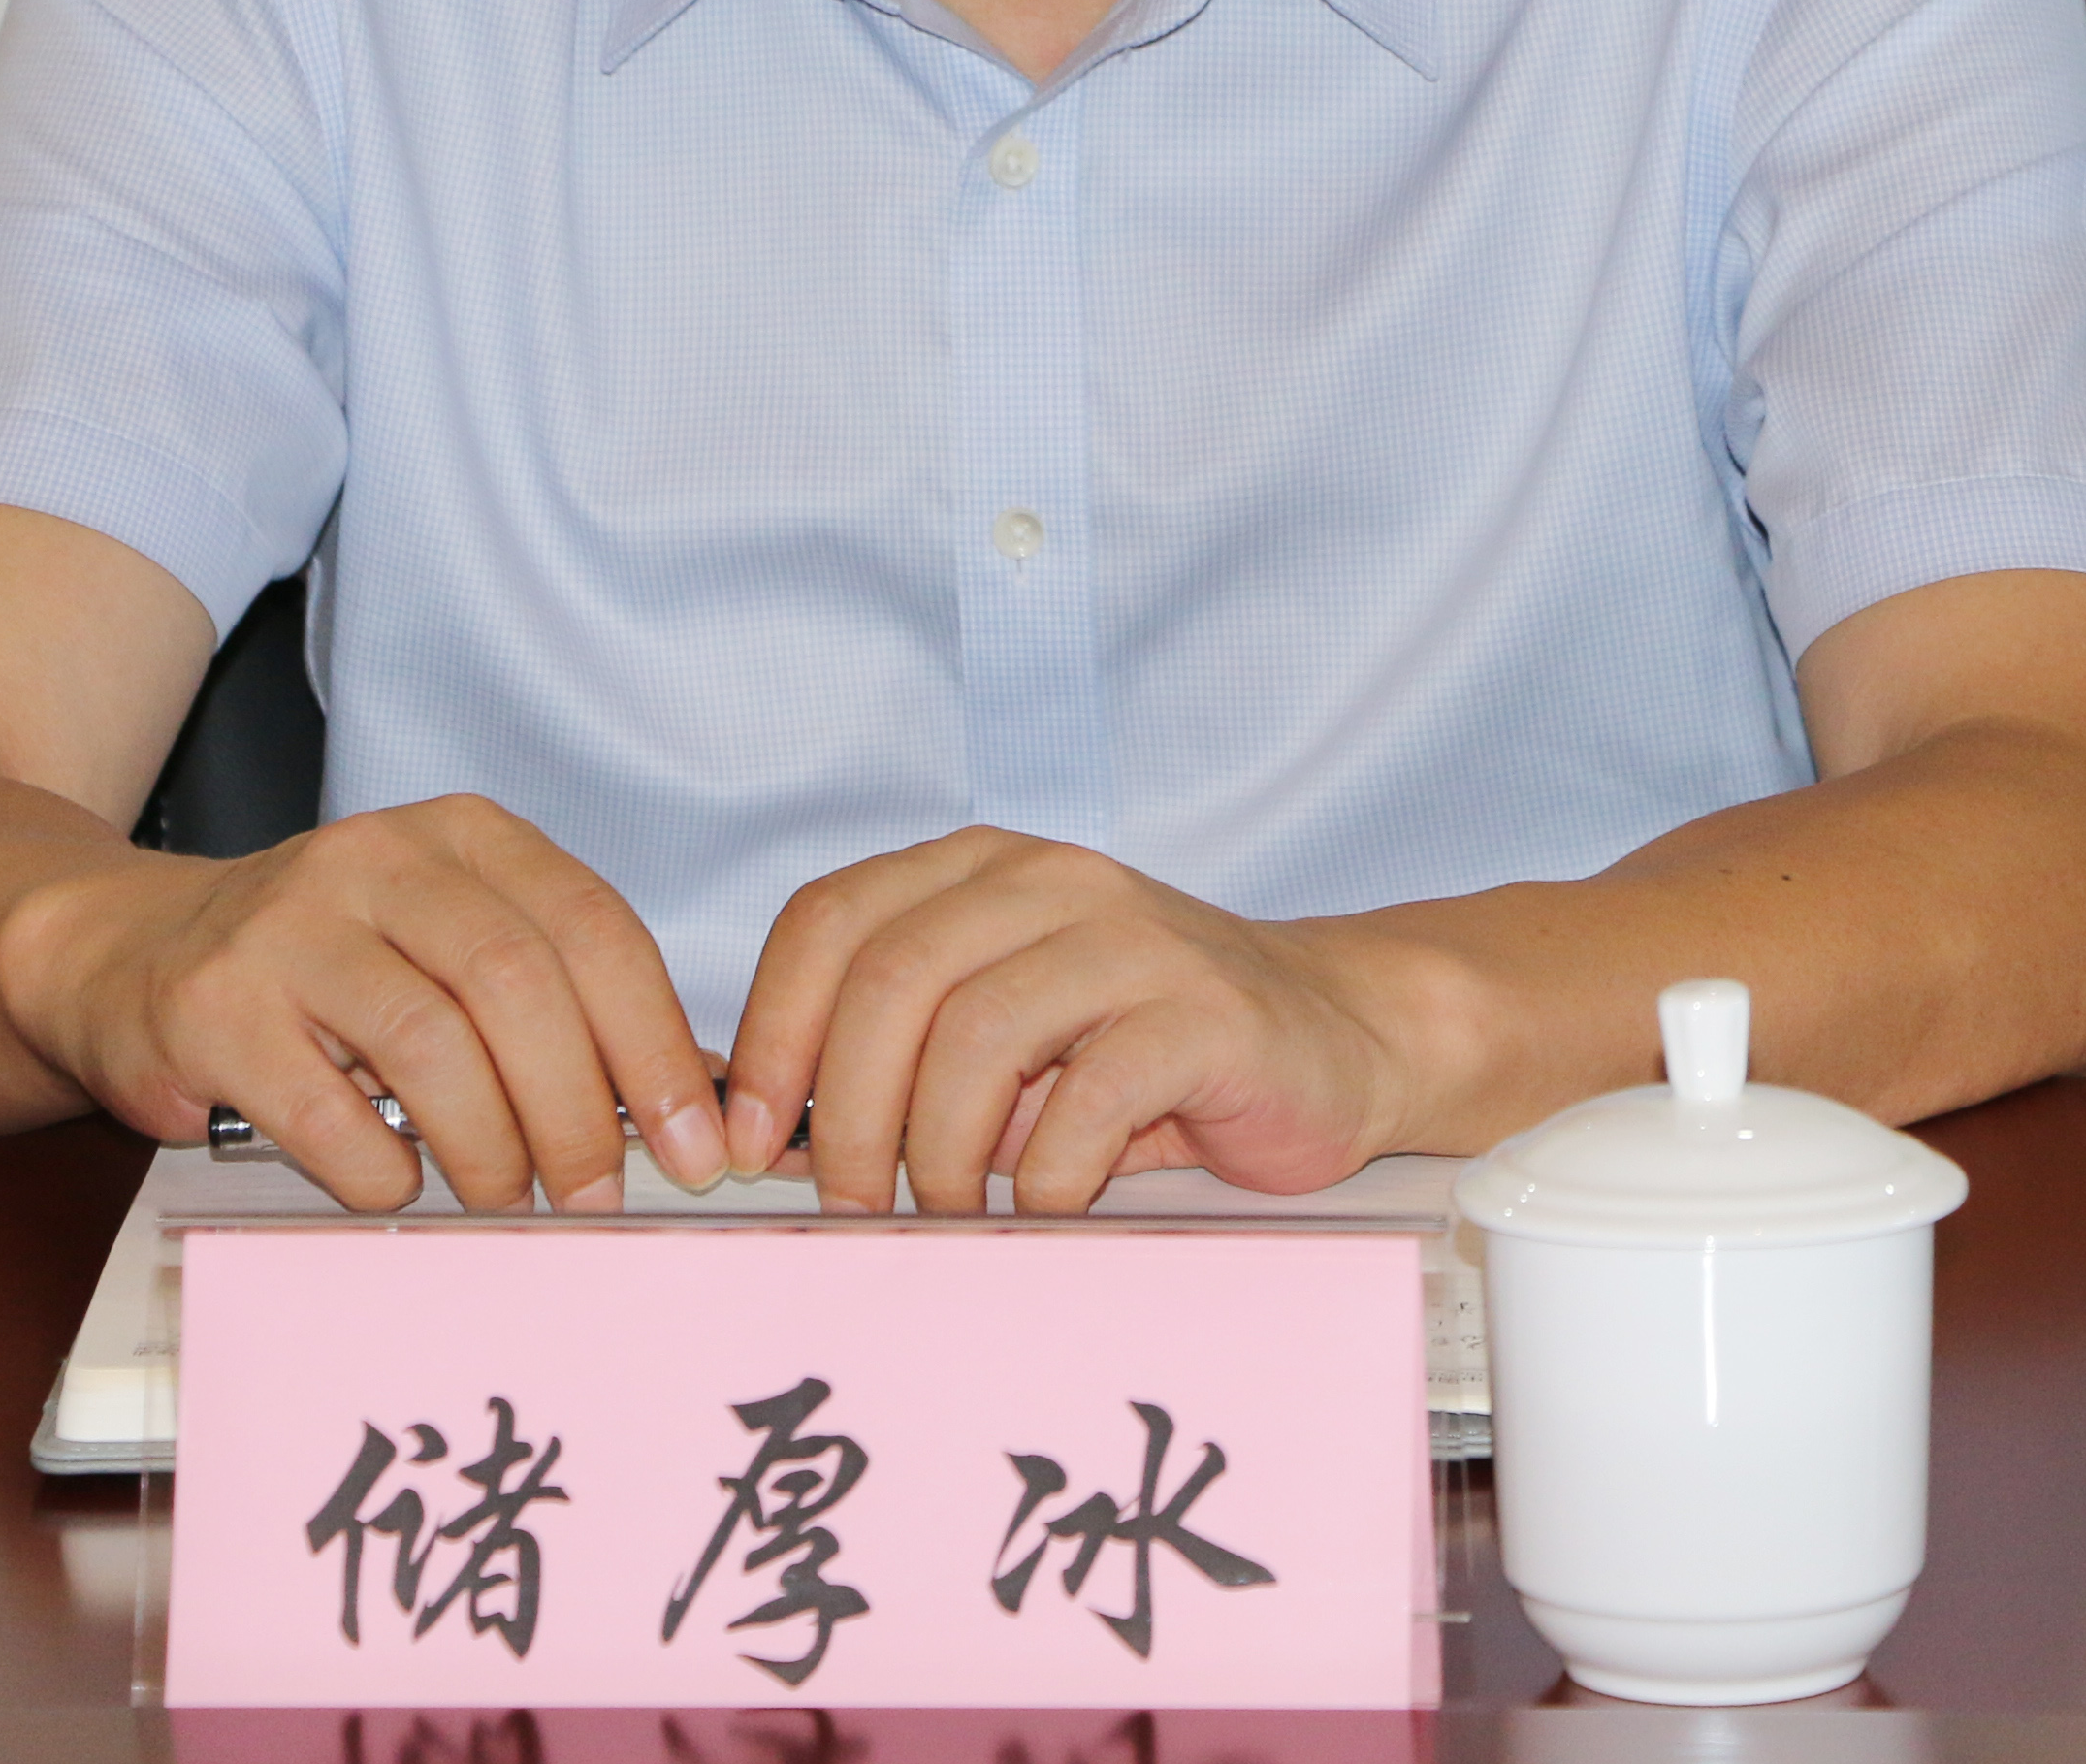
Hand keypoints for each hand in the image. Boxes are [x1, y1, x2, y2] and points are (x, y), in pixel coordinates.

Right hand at [0, 793, 728, 1213]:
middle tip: (596, 1196)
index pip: (593, 929)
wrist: (130, 953)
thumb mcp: (447, 945)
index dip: (656, 1047)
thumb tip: (698, 1103)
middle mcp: (377, 858)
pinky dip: (382, 1171)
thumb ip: (559, 1002)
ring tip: (503, 1198)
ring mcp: (288, 926)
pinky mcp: (214, 1008)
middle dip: (579, 1112)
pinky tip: (395, 1186)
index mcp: (462, 836)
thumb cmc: (325, 969)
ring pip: (432, 1045)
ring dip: (488, 1149)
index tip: (697, 1148)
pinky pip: (327, 1113)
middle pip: (519, 985)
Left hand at [719, 829, 1453, 1215]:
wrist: (1336, 1036)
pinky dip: (1047, 1172)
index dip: (772, 1034)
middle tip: (851, 1207)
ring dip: (940, 1151)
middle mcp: (1048, 880)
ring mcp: (1132, 936)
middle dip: (846, 1112)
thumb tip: (772, 1141)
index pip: (829, 921)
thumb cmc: (1147, 1049)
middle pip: (890, 978)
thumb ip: (907, 1057)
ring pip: (977, 1032)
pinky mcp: (1204, 1011)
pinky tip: (1051, 1204)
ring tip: (950, 1213)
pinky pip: (1089, 1093)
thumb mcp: (1008, 1033)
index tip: (748, 1143)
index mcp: (979, 871)